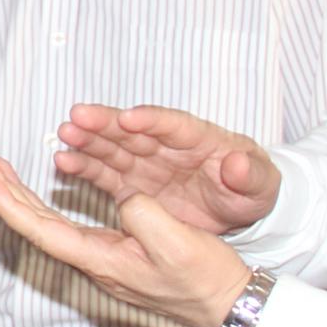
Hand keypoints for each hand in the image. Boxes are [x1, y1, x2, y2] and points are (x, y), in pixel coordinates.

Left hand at [0, 152, 256, 326]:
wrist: (228, 306)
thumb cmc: (205, 279)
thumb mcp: (178, 243)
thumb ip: (144, 216)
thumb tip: (124, 198)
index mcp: (102, 260)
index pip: (42, 230)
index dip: (10, 204)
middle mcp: (95, 261)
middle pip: (37, 225)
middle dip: (5, 193)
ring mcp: (103, 259)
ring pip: (50, 225)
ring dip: (22, 196)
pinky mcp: (117, 255)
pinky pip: (70, 226)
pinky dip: (49, 205)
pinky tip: (44, 191)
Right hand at [48, 104, 281, 234]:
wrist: (239, 210)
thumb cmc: (252, 189)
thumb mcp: (263, 185)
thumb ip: (253, 174)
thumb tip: (239, 163)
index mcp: (200, 138)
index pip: (174, 125)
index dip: (152, 120)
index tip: (129, 119)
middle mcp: (166, 146)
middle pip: (133, 131)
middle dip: (106, 123)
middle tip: (78, 116)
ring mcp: (146, 163)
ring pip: (113, 148)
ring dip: (88, 141)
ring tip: (65, 134)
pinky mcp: (132, 185)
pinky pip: (104, 174)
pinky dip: (84, 167)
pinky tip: (63, 161)